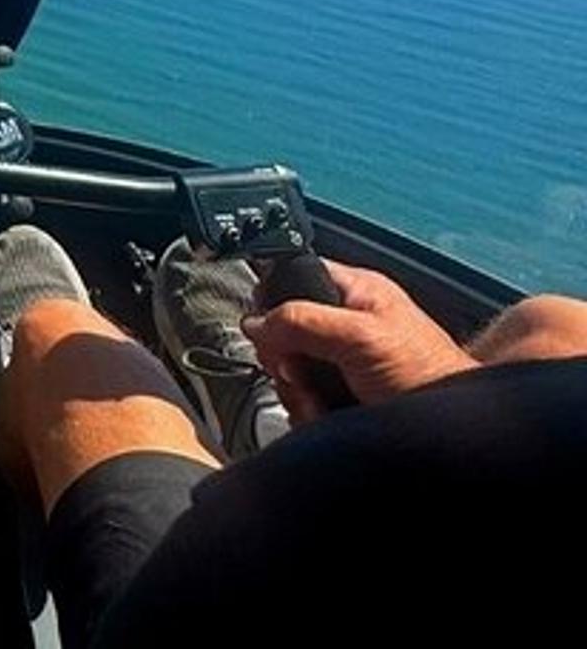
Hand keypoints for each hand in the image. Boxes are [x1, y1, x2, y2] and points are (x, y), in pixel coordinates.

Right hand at [241, 259, 476, 420]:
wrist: (455, 435)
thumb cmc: (430, 377)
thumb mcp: (360, 337)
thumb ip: (302, 321)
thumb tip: (256, 323)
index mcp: (356, 292)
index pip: (293, 276)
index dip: (275, 303)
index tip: (274, 334)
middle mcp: (347, 323)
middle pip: (283, 332)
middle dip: (286, 361)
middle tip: (303, 374)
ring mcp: (344, 361)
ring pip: (290, 370)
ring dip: (297, 393)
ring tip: (321, 402)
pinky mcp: (344, 394)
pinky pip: (304, 398)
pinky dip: (308, 412)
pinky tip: (325, 416)